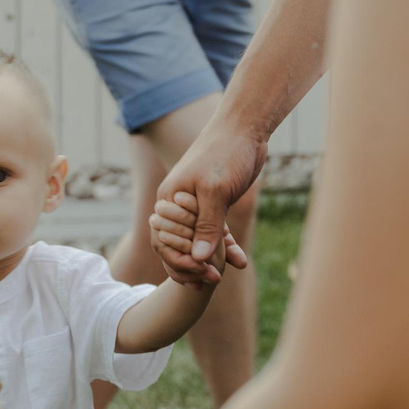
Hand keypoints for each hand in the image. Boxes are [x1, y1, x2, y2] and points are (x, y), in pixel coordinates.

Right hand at [148, 119, 268, 284]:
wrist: (245, 129)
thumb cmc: (225, 153)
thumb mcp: (216, 191)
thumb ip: (207, 225)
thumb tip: (197, 259)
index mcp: (169, 200)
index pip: (163, 241)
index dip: (179, 262)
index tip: (201, 276)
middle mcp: (178, 205)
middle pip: (177, 245)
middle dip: (193, 265)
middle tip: (214, 280)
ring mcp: (196, 205)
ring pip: (198, 241)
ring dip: (212, 259)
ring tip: (223, 277)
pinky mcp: (215, 204)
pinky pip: (215, 232)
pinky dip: (227, 246)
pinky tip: (241, 261)